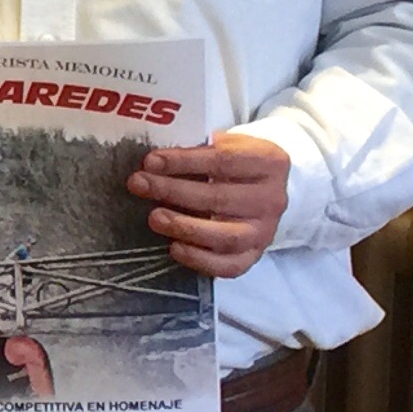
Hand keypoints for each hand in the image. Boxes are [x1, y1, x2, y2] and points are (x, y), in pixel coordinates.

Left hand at [131, 131, 290, 277]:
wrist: (266, 188)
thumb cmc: (237, 163)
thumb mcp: (227, 145)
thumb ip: (199, 150)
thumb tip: (155, 162)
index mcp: (269, 162)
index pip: (224, 160)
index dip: (184, 161)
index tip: (150, 161)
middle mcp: (272, 199)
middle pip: (220, 198)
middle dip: (173, 191)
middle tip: (140, 185)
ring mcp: (265, 231)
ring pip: (227, 236)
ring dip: (185, 227)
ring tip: (154, 218)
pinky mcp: (255, 255)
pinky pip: (230, 266)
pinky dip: (200, 259)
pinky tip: (174, 248)